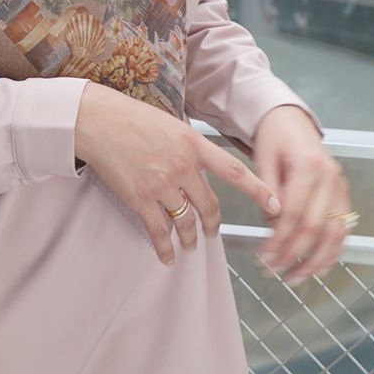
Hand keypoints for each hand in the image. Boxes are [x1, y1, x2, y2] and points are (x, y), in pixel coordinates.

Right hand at [74, 83, 281, 265]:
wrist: (97, 120)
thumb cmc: (130, 117)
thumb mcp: (169, 123)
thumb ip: (188, 146)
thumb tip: (201, 165)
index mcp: (192, 143)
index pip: (234, 170)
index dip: (258, 190)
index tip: (276, 206)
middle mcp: (182, 165)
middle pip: (209, 206)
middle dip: (213, 224)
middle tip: (212, 231)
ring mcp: (161, 184)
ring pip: (186, 222)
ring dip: (191, 238)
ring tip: (191, 244)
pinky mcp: (140, 198)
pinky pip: (159, 231)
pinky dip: (165, 248)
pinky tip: (168, 256)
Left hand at [253, 105, 351, 283]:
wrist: (290, 119)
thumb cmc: (273, 136)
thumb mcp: (263, 158)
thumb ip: (268, 191)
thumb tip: (273, 226)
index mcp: (309, 166)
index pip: (296, 213)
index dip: (280, 239)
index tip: (265, 256)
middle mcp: (331, 177)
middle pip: (316, 227)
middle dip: (294, 254)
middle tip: (273, 269)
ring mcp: (341, 186)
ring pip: (336, 234)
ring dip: (316, 261)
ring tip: (295, 277)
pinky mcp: (344, 194)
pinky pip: (343, 229)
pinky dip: (332, 251)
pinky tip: (317, 267)